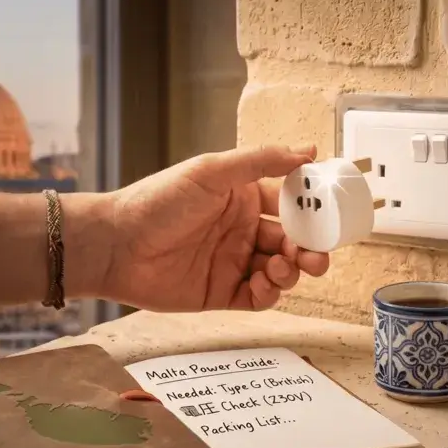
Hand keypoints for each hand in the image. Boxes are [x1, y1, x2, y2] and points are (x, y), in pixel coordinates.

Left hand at [98, 144, 330, 311]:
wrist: (116, 245)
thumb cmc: (158, 202)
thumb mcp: (211, 171)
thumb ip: (260, 161)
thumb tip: (308, 150)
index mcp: (243, 197)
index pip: (291, 203)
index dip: (313, 210)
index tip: (331, 214)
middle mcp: (242, 230)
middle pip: (293, 241)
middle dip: (310, 249)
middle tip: (314, 255)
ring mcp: (234, 262)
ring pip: (282, 271)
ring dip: (292, 271)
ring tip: (282, 267)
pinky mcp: (223, 293)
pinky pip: (260, 298)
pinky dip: (271, 293)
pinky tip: (265, 283)